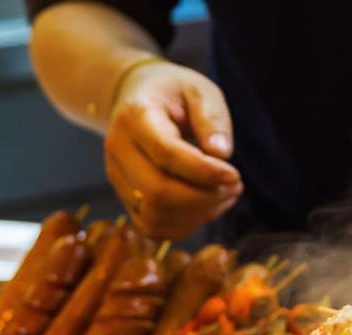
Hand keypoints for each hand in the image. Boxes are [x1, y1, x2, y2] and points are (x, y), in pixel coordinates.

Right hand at [104, 61, 242, 238]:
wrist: (136, 98)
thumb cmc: (173, 93)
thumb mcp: (199, 90)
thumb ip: (212, 118)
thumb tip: (222, 154)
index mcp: (135, 116)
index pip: (166, 154)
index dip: (204, 172)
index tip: (234, 174)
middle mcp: (119, 149)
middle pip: (157, 192)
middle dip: (203, 198)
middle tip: (234, 187)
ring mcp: (117, 177)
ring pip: (154, 215)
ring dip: (197, 215)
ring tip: (225, 196)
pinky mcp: (125, 197)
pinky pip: (152, 227)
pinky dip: (184, 226)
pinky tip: (207, 208)